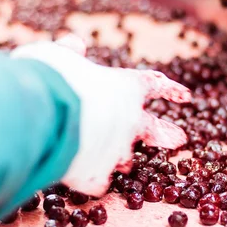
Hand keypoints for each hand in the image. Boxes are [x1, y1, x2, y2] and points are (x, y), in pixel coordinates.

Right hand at [11, 35, 190, 195]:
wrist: (41, 114)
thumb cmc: (52, 77)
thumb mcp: (60, 57)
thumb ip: (70, 54)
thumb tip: (74, 45)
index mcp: (127, 88)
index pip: (156, 86)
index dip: (170, 90)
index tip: (186, 96)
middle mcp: (129, 121)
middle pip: (155, 130)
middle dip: (167, 135)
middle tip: (180, 140)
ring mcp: (115, 152)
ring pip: (126, 159)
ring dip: (123, 159)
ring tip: (123, 164)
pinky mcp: (95, 176)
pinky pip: (98, 182)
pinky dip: (91, 179)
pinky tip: (84, 180)